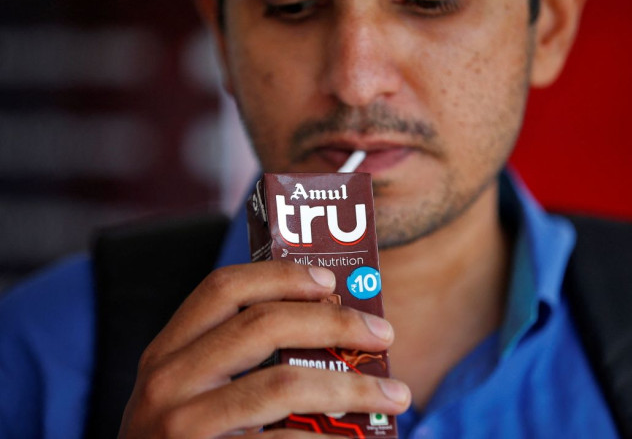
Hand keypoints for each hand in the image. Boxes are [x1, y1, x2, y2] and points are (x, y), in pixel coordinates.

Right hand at [118, 260, 410, 437]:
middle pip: (261, 324)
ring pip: (283, 383)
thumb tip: (329, 325)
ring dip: (352, 386)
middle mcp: (167, 382)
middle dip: (334, 322)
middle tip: (382, 334)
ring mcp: (183, 426)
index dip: (281, 276)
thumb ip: (237, 359)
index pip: (223, 288)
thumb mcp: (192, 393)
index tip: (330, 280)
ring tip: (396, 394)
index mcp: (168, 352)